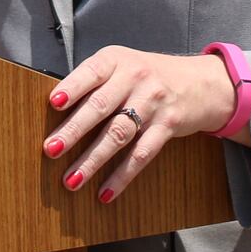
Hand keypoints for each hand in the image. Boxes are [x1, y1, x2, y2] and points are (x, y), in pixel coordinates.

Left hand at [43, 45, 242, 202]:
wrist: (199, 82)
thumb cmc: (147, 75)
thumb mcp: (121, 65)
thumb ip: (95, 82)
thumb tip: (57, 111)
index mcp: (116, 60)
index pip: (92, 72)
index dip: (72, 87)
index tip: (53, 103)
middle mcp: (134, 78)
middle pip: (101, 106)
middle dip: (74, 130)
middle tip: (51, 149)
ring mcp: (152, 102)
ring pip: (119, 134)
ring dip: (92, 159)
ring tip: (71, 179)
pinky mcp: (167, 126)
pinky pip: (142, 154)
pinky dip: (122, 175)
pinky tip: (105, 192)